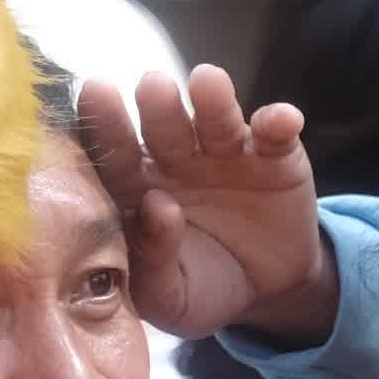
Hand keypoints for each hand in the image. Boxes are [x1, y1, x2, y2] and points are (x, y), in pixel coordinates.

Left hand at [80, 67, 333, 343]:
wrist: (265, 291)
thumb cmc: (200, 288)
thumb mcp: (169, 296)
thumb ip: (151, 260)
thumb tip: (155, 207)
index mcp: (135, 187)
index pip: (113, 154)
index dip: (103, 126)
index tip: (96, 93)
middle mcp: (175, 159)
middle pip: (162, 127)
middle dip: (157, 107)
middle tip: (152, 86)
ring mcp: (225, 153)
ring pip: (215, 120)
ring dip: (213, 101)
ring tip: (209, 82)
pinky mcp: (274, 156)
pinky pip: (275, 135)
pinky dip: (279, 123)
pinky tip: (282, 120)